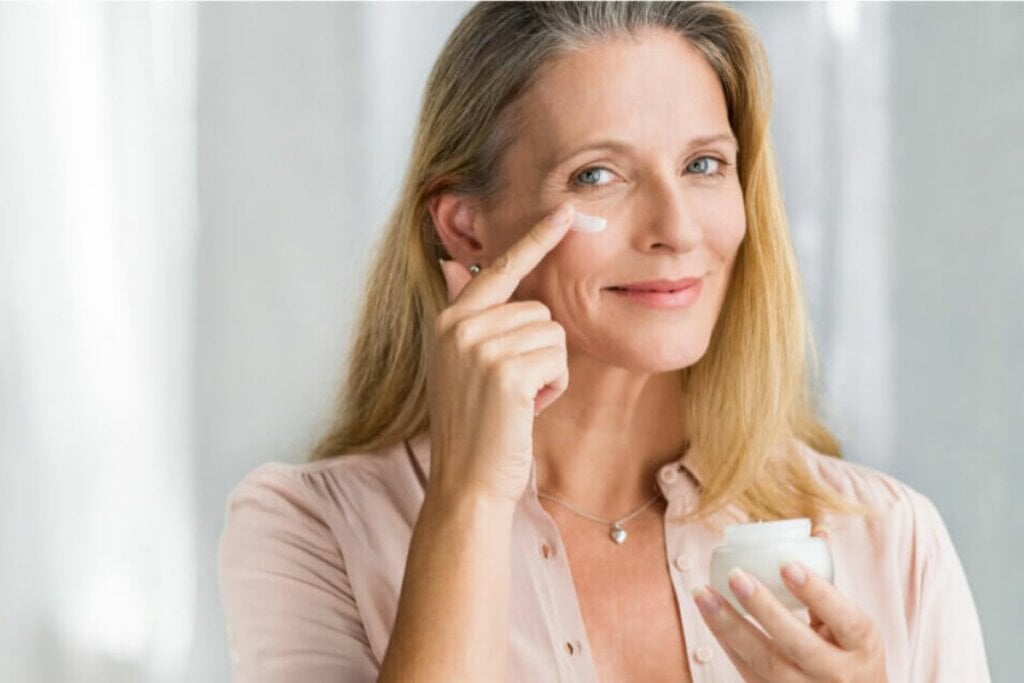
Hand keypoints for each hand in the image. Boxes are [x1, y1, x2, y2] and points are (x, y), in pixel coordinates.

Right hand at [428, 202, 575, 504]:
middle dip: (540, 350)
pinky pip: (558, 358)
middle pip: (539, 309)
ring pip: (553, 333)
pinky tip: (527, 409)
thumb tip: (453, 264)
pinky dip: (553, 386)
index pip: (499, 267)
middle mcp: (460, 325)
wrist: (467, 481)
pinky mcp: (506, 371)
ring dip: (548, 370)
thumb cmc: (475, 425)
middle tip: (513, 390)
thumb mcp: (461, 362)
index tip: (566, 211)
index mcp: (450, 319)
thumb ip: (465, 312)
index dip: (535, 239)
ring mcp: (480, 346)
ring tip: (517, 400)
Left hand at [691, 527, 887, 681]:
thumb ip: (830, 583)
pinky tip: (709, 615)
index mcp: (862, 646)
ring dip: (729, 625)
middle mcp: (837, 674)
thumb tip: (817, 531)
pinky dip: (726, 641)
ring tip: (703, 593)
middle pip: (797, 643)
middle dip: (763, 608)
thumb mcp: (854, 625)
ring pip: (764, 661)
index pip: (844, 619)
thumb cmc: (851, 655)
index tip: (787, 563)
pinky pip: (747, 671)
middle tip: (736, 575)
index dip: (816, 592)